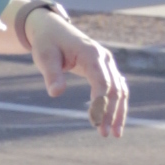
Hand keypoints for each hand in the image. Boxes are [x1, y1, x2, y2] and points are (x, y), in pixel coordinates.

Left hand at [26, 8, 127, 138]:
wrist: (52, 29)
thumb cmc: (47, 43)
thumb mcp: (44, 57)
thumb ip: (51, 74)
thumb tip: (55, 93)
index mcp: (90, 53)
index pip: (102, 81)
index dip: (101, 102)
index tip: (96, 122)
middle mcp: (103, 57)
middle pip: (114, 88)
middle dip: (111, 112)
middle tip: (105, 134)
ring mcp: (107, 63)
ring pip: (120, 89)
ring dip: (119, 111)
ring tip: (115, 134)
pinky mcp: (105, 68)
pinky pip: (117, 87)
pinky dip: (118, 104)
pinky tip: (114, 121)